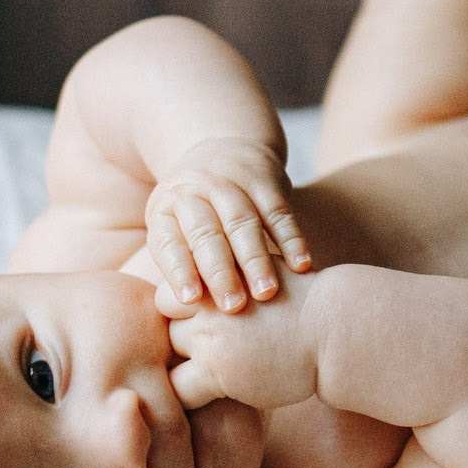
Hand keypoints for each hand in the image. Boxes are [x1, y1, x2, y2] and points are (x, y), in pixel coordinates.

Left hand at [145, 138, 310, 313]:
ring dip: (256, 259)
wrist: (227, 148)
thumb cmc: (198, 214)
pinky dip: (291, 239)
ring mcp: (231, 182)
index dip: (180, 270)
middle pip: (206, 233)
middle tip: (233, 308)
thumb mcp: (176, 228)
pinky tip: (301, 266)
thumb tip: (179, 319)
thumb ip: (178, 265)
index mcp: (166, 209)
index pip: (170, 242)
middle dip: (220, 271)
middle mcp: (196, 191)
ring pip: (244, 223)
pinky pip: (279, 211)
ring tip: (267, 294)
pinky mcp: (265, 179)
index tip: (191, 302)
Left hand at [168, 288, 319, 411]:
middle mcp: (206, 302)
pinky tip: (211, 394)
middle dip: (179, 337)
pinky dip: (187, 396)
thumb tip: (205, 278)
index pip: (166, 295)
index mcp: (214, 274)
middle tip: (202, 353)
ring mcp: (209, 336)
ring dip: (184, 366)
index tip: (197, 328)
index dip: (179, 314)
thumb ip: (228, 274)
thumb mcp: (260, 270)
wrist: (333, 329)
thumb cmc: (302, 301)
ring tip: (207, 375)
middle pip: (163, 323)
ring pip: (167, 356)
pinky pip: (179, 390)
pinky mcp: (218, 371)